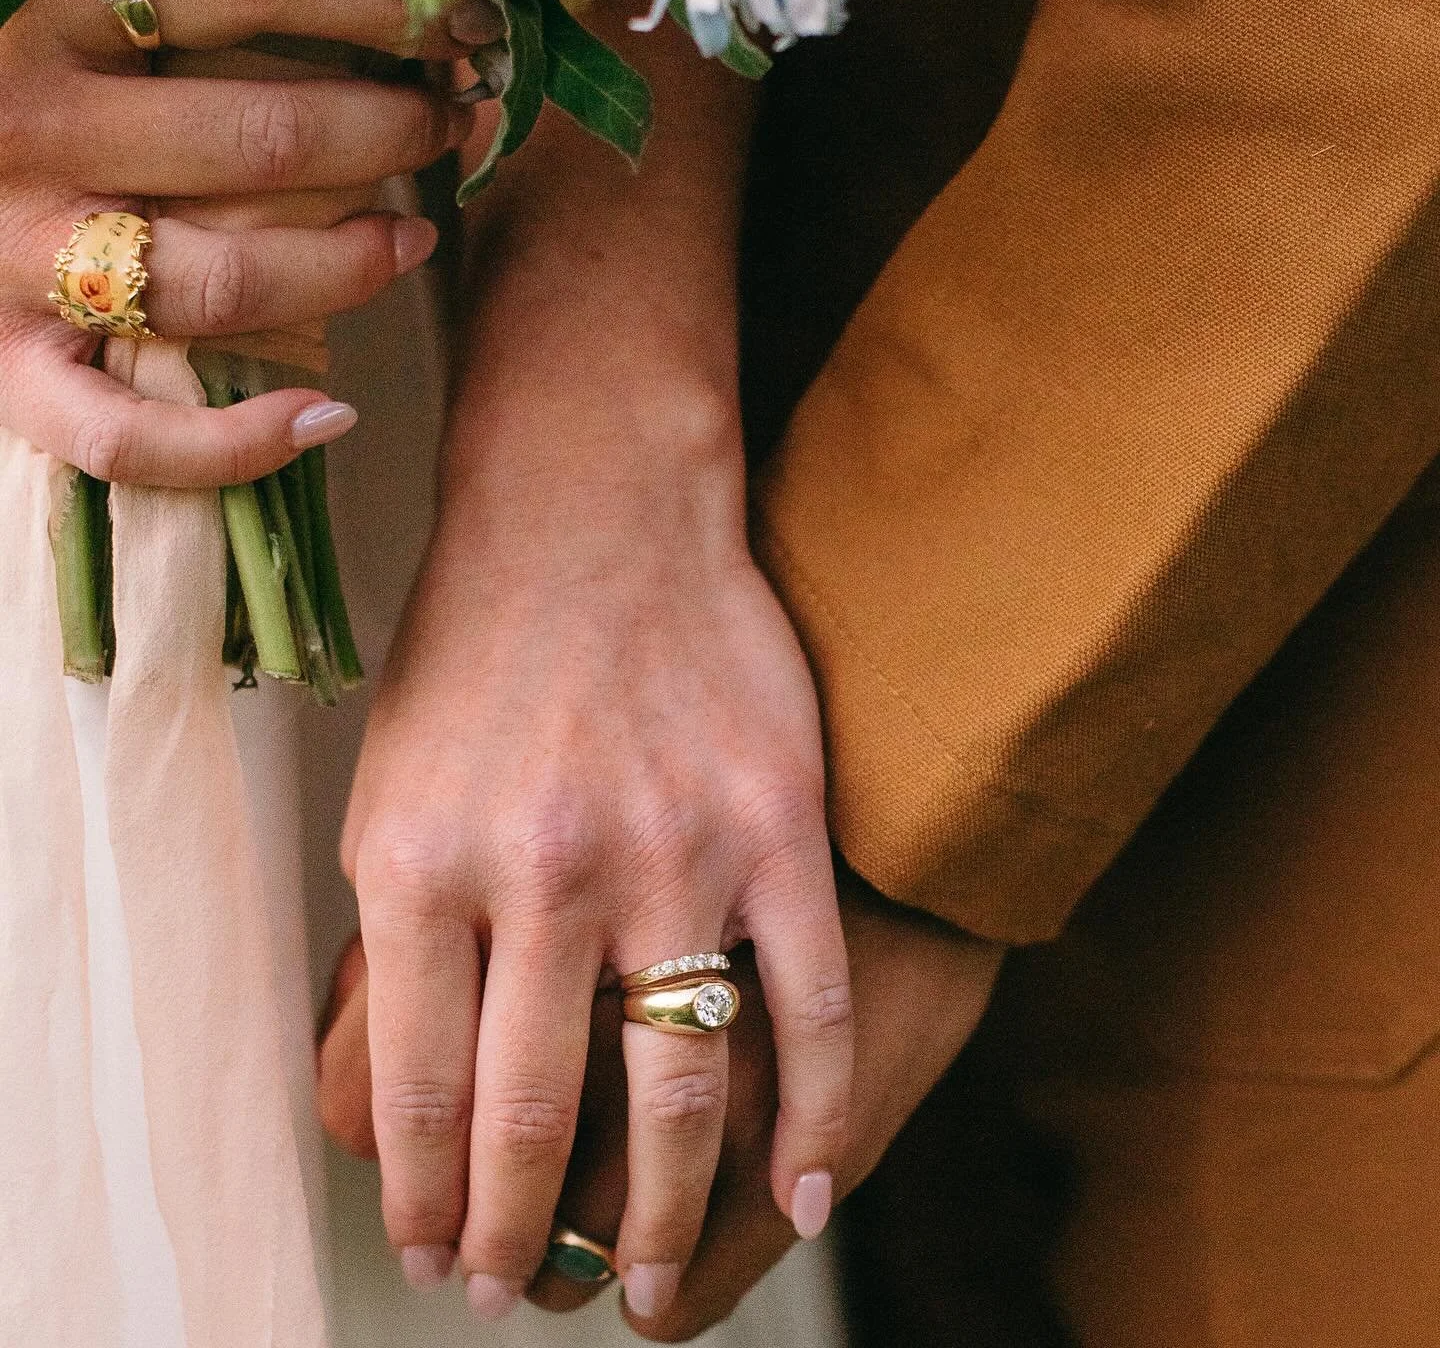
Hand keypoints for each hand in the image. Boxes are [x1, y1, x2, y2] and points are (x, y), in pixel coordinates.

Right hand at [0, 0, 495, 483]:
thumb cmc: (25, 91)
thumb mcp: (86, 14)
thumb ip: (202, 5)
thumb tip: (402, 12)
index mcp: (57, 14)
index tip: (466, 17)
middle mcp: (37, 133)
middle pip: (266, 139)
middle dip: (394, 132)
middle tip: (449, 125)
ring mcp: (19, 262)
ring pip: (226, 281)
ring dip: (351, 266)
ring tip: (414, 238)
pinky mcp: (11, 371)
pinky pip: (131, 436)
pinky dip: (236, 444)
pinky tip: (327, 414)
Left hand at [338, 430, 852, 1320]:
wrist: (592, 511)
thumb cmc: (479, 649)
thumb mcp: (390, 786)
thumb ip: (403, 934)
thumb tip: (411, 1090)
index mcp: (423, 865)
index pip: (417, 1096)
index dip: (424, 1204)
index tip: (435, 1253)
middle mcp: (544, 870)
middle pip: (533, 1120)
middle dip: (515, 1238)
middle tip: (514, 1288)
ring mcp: (673, 849)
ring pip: (678, 1089)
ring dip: (657, 1217)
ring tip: (638, 1287)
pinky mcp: (774, 823)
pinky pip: (812, 1004)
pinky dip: (812, 1121)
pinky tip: (802, 1195)